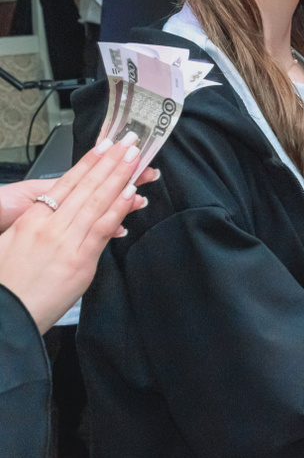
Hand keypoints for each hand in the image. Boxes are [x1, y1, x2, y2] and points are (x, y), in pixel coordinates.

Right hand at [0, 132, 148, 332]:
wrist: (4, 314)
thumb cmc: (7, 282)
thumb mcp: (12, 243)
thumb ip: (38, 225)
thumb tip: (57, 214)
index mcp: (31, 220)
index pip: (66, 183)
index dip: (88, 162)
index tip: (105, 146)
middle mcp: (49, 226)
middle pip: (86, 186)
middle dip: (110, 162)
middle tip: (129, 142)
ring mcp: (66, 241)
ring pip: (97, 201)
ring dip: (119, 177)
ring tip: (135, 159)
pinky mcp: (80, 260)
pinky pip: (103, 227)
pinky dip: (118, 208)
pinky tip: (131, 193)